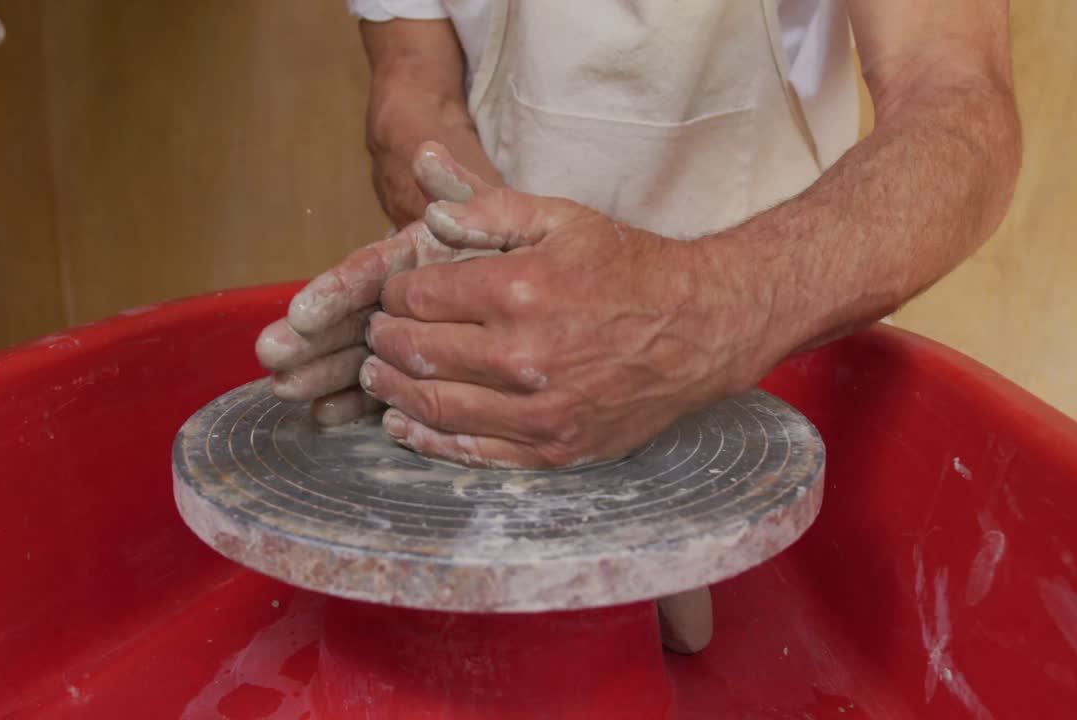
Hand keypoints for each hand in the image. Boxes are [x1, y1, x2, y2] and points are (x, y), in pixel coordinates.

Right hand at [255, 143, 496, 424]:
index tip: (302, 311)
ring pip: (359, 354)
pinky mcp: (417, 370)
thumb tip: (427, 156)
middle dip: (311, 339)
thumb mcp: (493, 206)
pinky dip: (357, 402)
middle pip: (350, 318)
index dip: (336, 290)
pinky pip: (386, 388)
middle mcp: (399, 297)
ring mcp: (404, 335)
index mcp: (411, 259)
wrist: (536, 274)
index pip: (368, 272)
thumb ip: (460, 188)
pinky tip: (324, 416)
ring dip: (321, 373)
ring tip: (284, 389)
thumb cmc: (510, 235)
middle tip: (272, 355)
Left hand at [360, 151, 777, 467]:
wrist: (701, 329)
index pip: (420, 298)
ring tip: (379, 376)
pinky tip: (406, 426)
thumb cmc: (629, 269)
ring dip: (394, 392)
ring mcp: (541, 410)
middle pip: (418, 353)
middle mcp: (525, 355)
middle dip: (384, 342)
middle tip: (376, 336)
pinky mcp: (555, 448)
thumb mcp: (563, 218)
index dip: (395, 296)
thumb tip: (427, 206)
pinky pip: (474, 452)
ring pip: (436, 407)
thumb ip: (490, 207)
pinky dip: (429, 441)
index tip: (394, 296)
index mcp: (522, 290)